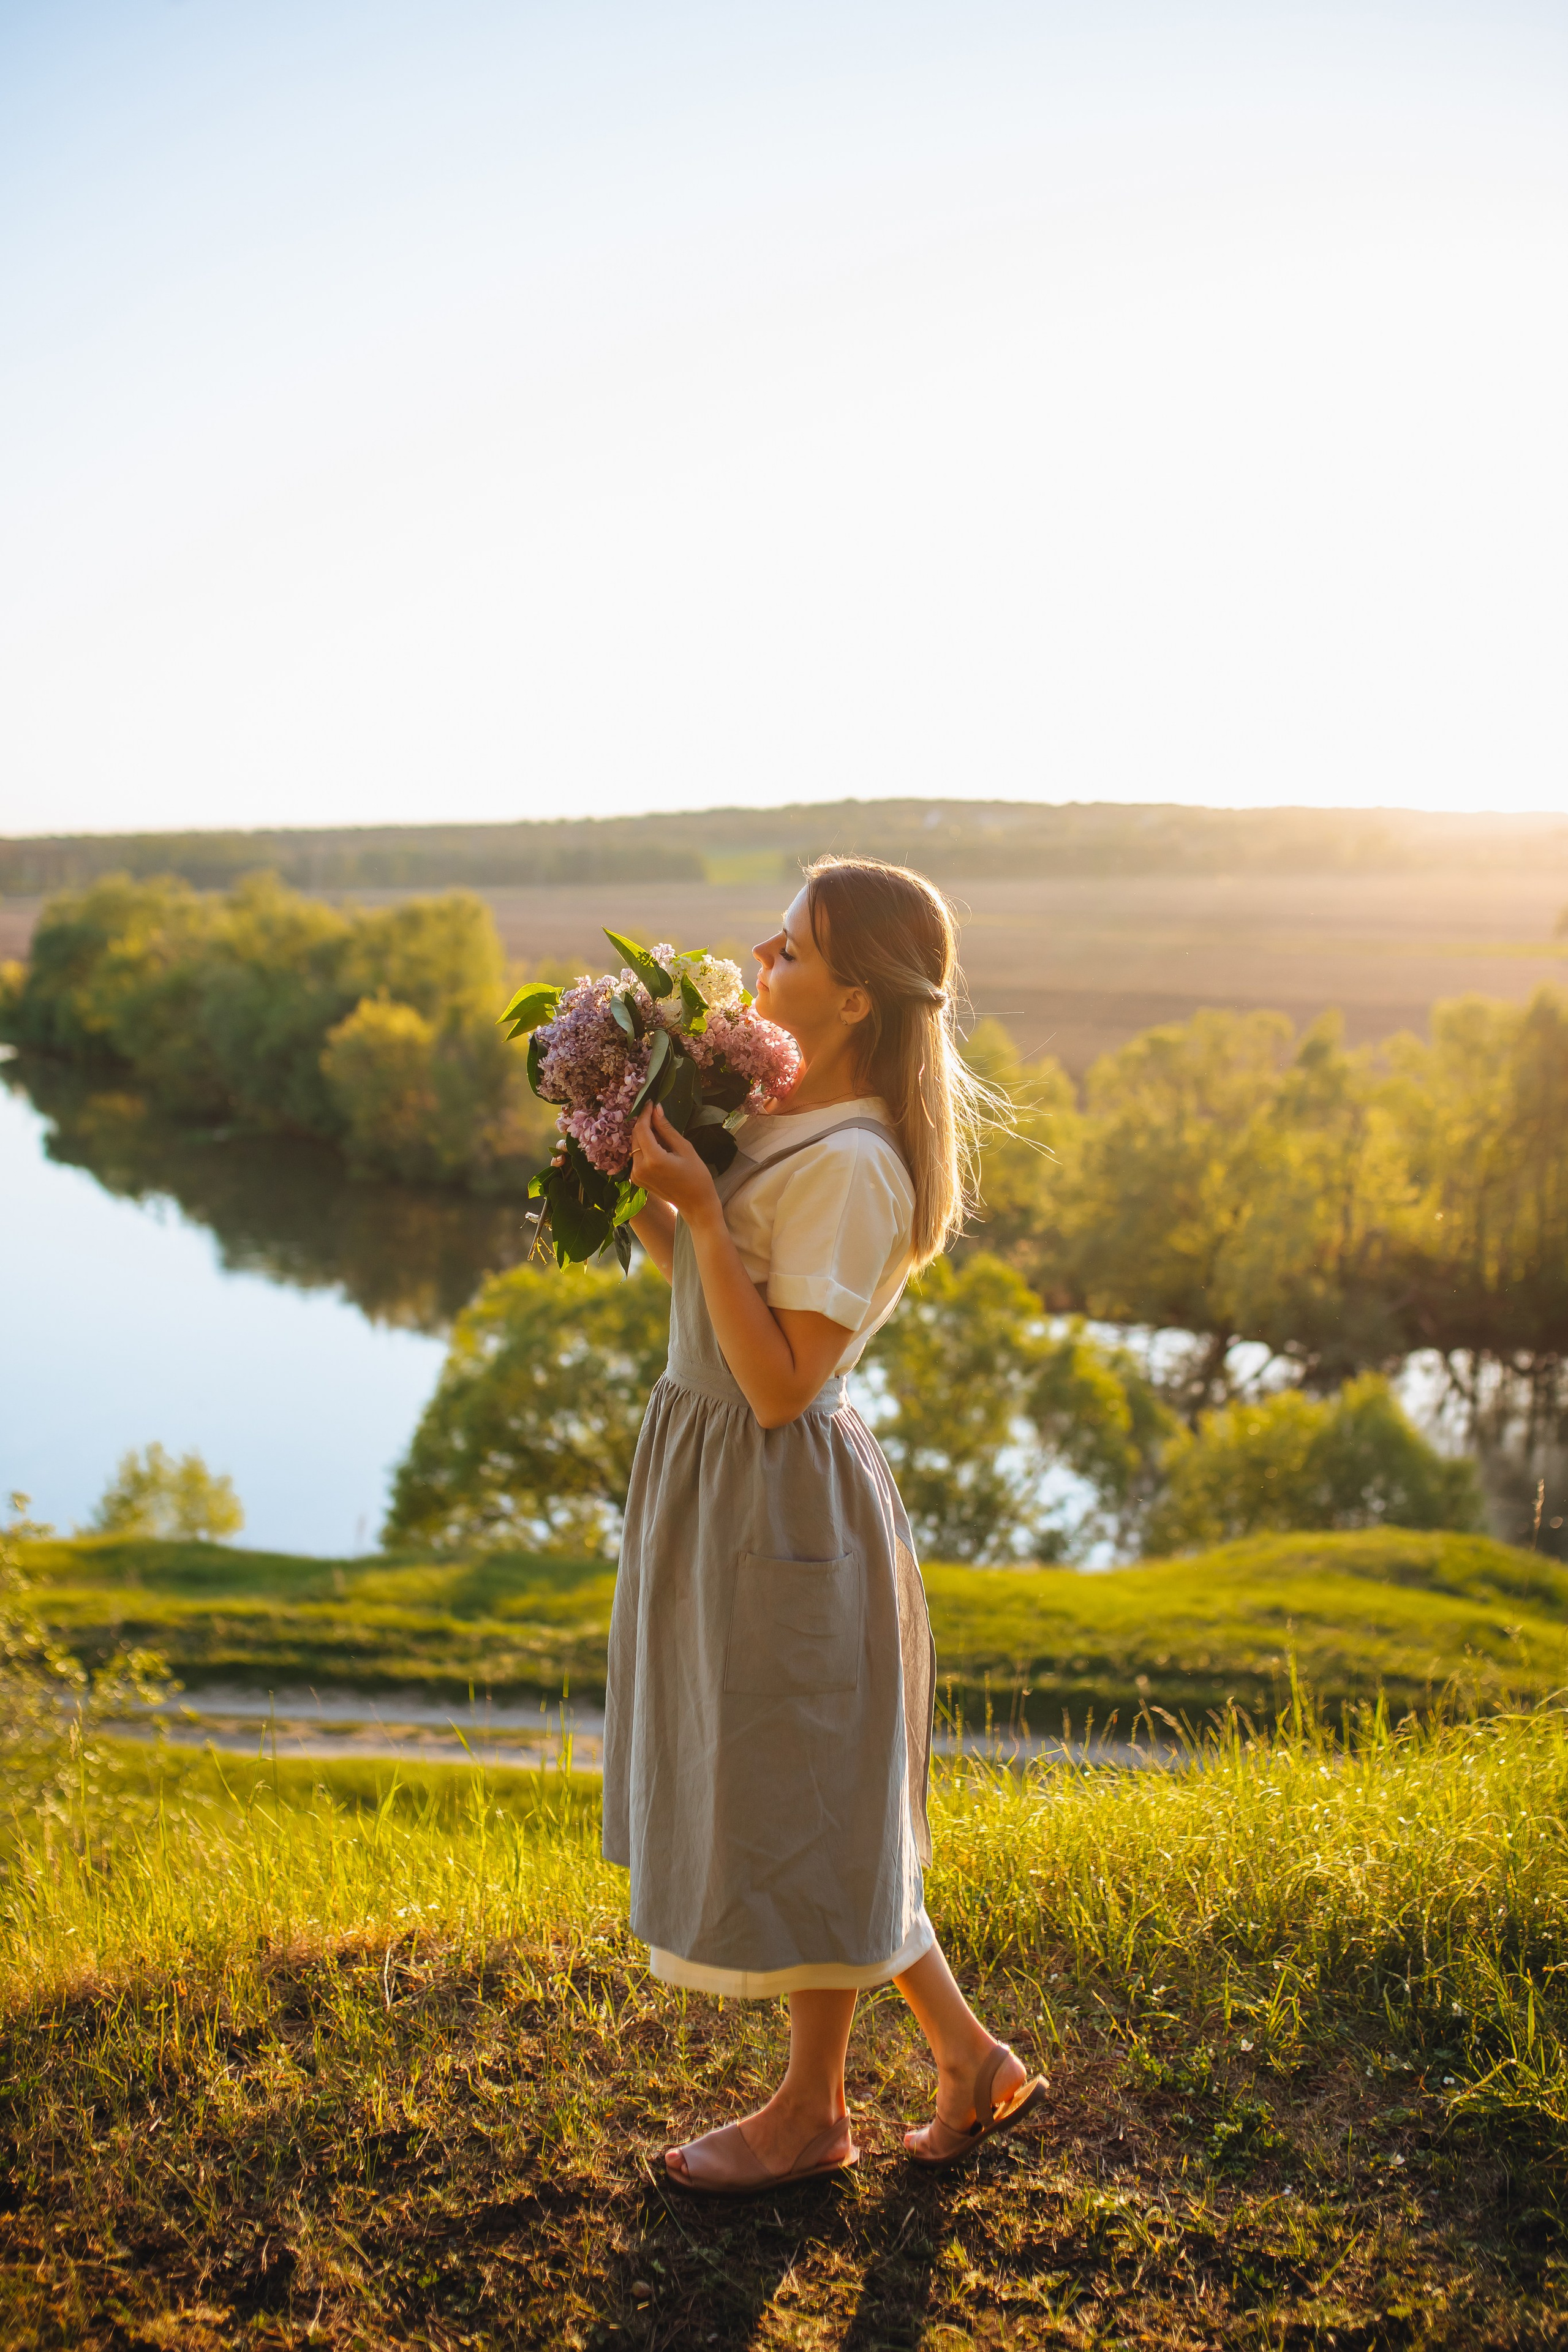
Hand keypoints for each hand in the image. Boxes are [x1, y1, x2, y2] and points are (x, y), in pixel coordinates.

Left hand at [629, 1101, 719, 1221]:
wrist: (696, 1204)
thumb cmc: (697, 1175)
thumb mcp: (685, 1148)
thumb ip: (666, 1129)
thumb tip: (656, 1109)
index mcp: (653, 1159)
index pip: (641, 1129)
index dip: (644, 1114)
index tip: (650, 1103)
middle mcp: (640, 1167)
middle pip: (635, 1137)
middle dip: (644, 1123)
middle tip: (655, 1113)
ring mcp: (636, 1175)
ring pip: (635, 1146)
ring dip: (644, 1135)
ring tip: (659, 1131)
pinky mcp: (636, 1179)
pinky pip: (637, 1157)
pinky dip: (644, 1148)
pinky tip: (657, 1146)